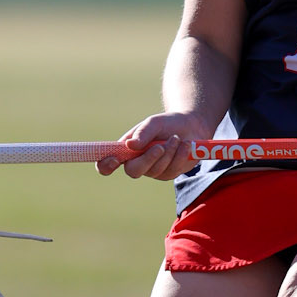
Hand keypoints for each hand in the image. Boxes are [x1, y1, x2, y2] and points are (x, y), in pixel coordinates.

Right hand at [96, 112, 211, 180]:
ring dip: (169, 153)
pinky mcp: (169, 173)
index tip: (114, 160)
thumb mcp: (154, 123)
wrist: (190, 126)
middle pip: (134, 171)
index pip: (107, 164)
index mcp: (127, 150)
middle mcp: (137, 163)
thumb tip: (129, 146)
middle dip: (148, 159)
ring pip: (157, 170)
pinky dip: (179, 156)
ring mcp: (153, 170)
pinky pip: (172, 170)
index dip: (106, 166)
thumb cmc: (167, 124)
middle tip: (160, 147)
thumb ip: (143, 133)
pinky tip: (184, 145)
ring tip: (176, 138)